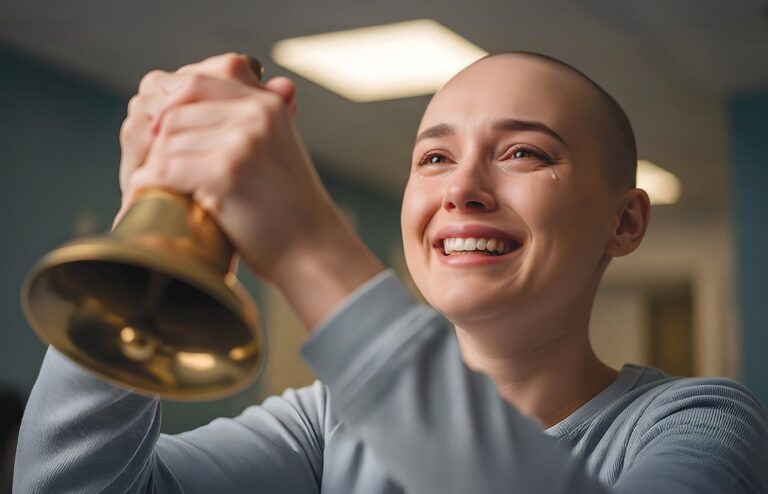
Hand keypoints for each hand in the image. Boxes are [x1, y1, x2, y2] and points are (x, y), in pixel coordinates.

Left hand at [120, 53, 383, 326]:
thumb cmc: (287, 209)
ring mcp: (242, 143)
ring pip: (168, 142)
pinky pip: (166, 170)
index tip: (158, 133)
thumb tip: (176, 112)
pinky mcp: (226, 173)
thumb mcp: (272, 151)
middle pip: (176, 113)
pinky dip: (149, 186)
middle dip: (159, 144)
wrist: (312, 250)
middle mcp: (256, 116)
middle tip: (155, 170)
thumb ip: (240, 125)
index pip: (198, 83)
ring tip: (153, 188)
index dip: (169, 106)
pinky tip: (148, 198)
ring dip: (155, 168)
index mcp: (267, 106)